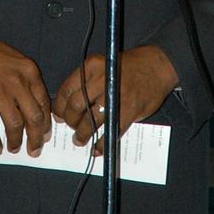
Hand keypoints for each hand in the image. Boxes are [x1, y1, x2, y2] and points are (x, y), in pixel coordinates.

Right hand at [0, 32, 50, 155]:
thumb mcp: (16, 60)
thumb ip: (26, 82)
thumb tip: (33, 110)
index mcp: (28, 72)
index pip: (44, 103)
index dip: (45, 123)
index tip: (44, 135)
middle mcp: (17, 83)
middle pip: (33, 117)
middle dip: (36, 138)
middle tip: (34, 150)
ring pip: (14, 125)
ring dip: (15, 141)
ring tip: (14, 148)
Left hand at [52, 45, 177, 150]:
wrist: (155, 66)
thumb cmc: (126, 67)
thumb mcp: (102, 65)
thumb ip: (86, 82)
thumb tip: (68, 106)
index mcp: (92, 66)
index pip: (67, 89)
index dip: (59, 106)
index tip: (58, 116)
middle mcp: (102, 79)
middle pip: (76, 105)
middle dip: (70, 121)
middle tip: (71, 128)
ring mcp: (116, 95)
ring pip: (91, 119)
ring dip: (82, 134)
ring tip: (80, 140)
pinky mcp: (129, 110)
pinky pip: (111, 131)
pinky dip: (101, 143)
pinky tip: (97, 148)